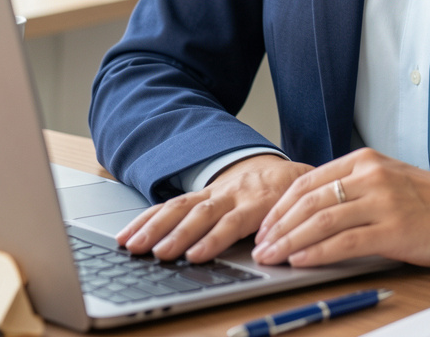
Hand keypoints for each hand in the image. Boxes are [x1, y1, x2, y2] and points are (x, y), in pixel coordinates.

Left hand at [117, 154, 312, 262]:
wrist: (306, 175)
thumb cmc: (268, 194)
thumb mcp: (236, 202)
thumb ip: (213, 218)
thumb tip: (170, 240)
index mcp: (213, 193)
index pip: (174, 205)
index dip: (147, 220)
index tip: (122, 238)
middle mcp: (222, 192)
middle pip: (182, 208)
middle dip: (155, 228)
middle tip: (132, 247)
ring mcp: (240, 197)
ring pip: (204, 214)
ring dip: (180, 235)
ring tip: (160, 253)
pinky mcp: (261, 206)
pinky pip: (235, 224)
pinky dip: (215, 239)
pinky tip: (199, 254)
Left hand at [252, 148, 429, 268]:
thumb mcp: (388, 180)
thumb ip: (354, 189)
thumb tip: (311, 214)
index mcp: (364, 161)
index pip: (308, 181)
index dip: (280, 206)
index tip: (264, 226)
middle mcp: (370, 176)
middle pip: (308, 200)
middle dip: (277, 226)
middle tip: (259, 246)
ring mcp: (382, 201)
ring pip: (321, 220)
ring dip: (289, 241)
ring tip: (271, 257)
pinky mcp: (394, 229)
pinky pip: (345, 242)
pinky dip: (317, 252)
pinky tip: (300, 261)